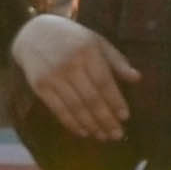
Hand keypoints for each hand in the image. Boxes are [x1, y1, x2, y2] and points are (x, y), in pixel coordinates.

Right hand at [14, 12, 134, 140]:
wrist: (33, 33)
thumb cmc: (72, 38)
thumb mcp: (96, 42)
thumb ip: (116, 60)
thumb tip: (137, 78)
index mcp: (86, 51)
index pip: (104, 82)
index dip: (115, 101)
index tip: (125, 117)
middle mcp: (69, 64)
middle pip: (91, 99)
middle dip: (106, 119)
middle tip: (117, 135)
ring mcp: (52, 76)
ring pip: (75, 107)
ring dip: (91, 125)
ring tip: (103, 136)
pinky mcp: (40, 86)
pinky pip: (58, 110)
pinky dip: (71, 123)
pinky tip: (83, 132)